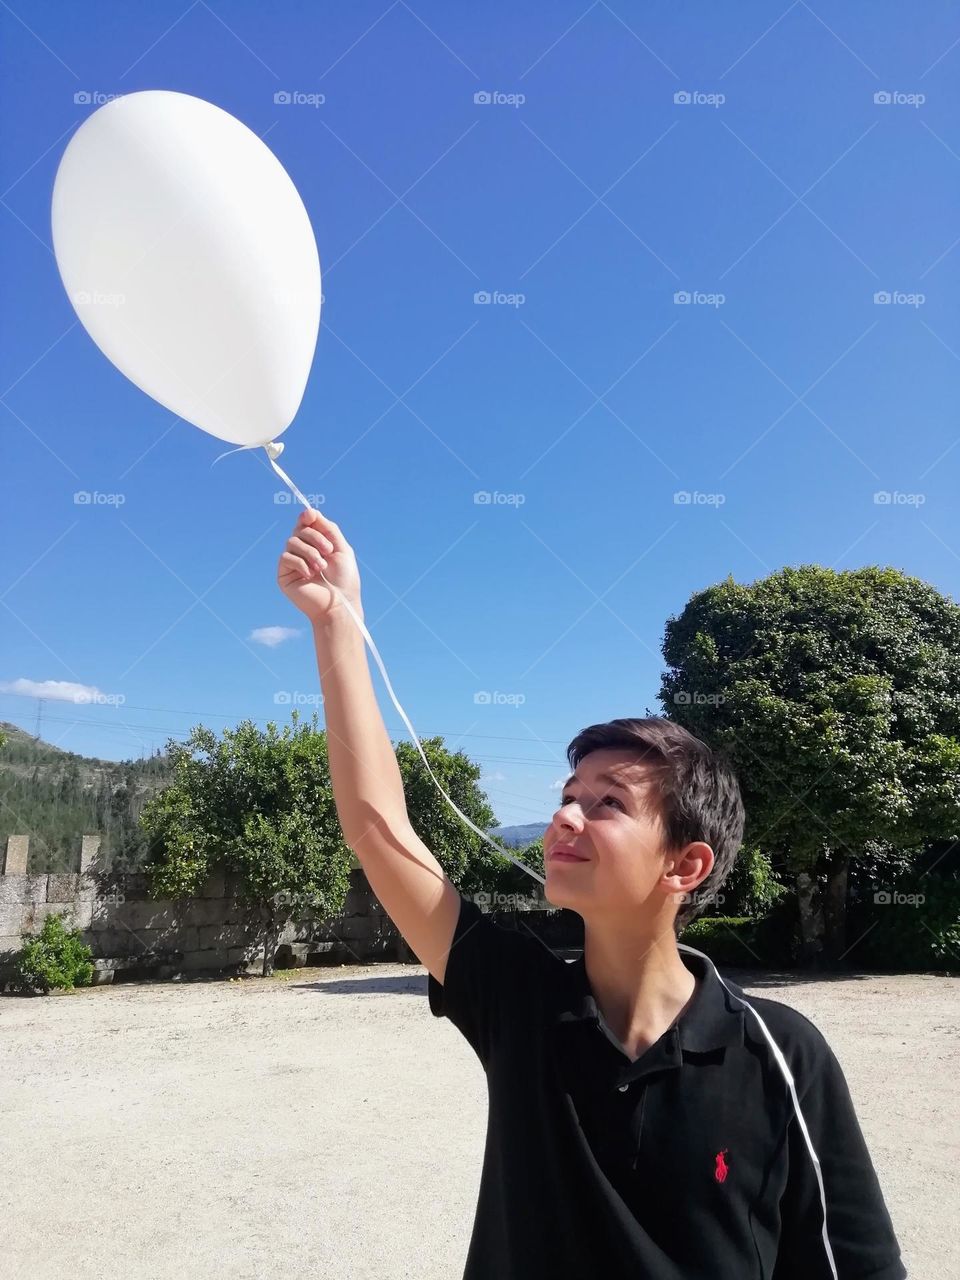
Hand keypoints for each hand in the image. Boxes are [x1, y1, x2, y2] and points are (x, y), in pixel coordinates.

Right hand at [277, 507, 362, 622]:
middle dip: (316, 537)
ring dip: (310, 552)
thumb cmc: (344, 579)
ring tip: (321, 567)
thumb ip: (328, 528)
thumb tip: (309, 511)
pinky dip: (300, 563)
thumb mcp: (341, 548)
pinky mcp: (284, 575)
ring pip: (292, 541)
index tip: (310, 516)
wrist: (339, 604)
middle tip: (328, 551)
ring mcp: (293, 563)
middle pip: (300, 529)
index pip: (306, 523)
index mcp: (318, 544)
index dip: (307, 517)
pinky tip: (310, 575)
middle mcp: (304, 551)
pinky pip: (286, 557)